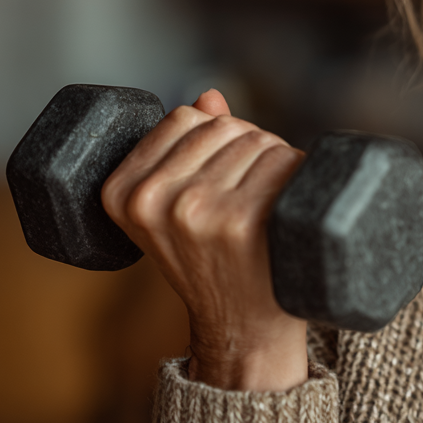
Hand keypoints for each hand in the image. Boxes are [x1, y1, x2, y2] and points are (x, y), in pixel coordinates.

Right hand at [101, 90, 308, 390]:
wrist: (242, 326)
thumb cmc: (216, 260)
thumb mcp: (178, 207)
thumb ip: (189, 147)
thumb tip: (210, 95)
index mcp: (122, 192)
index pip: (184, 117)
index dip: (216, 135)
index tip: (222, 172)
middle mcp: (152, 200)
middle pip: (226, 126)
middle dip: (250, 148)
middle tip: (253, 195)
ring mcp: (195, 210)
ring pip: (259, 140)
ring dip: (278, 163)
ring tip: (270, 206)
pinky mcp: (240, 220)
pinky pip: (285, 160)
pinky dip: (300, 175)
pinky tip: (289, 209)